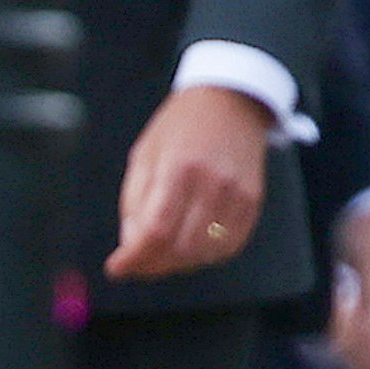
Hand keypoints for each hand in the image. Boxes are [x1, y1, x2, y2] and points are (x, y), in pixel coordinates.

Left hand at [104, 87, 273, 279]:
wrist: (231, 100)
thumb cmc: (180, 127)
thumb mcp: (144, 156)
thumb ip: (135, 204)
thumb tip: (132, 249)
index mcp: (179, 168)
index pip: (156, 231)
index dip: (134, 258)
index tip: (116, 268)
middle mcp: (213, 182)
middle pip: (181, 248)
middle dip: (152, 264)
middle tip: (137, 262)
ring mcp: (238, 193)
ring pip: (205, 253)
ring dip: (177, 263)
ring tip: (161, 254)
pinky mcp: (253, 199)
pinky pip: (229, 245)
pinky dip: (206, 255)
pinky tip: (189, 246)